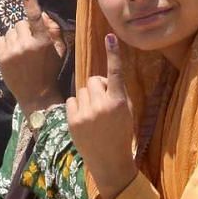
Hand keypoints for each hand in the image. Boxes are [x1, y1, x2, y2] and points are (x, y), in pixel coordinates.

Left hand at [0, 0, 65, 114]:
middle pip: (20, 23)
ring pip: (10, 32)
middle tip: (31, 44)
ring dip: (15, 38)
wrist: (37, 96)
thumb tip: (40, 13)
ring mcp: (12, 52)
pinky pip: (1, 40)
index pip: (34, 16)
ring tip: (22, 52)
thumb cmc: (51, 71)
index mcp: (43, 42)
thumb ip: (53, 30)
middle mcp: (26, 45)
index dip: (29, 0)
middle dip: (25, 30)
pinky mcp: (1, 58)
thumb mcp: (59, 51)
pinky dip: (7, 44)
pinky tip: (14, 55)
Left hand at [66, 34, 136, 198]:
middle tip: (103, 104)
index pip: (115, 73)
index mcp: (118, 102)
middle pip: (93, 80)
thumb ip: (116, 93)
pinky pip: (71, 100)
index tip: (110, 37)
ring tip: (93, 115)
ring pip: (81, 90)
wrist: (109, 161)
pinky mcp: (72, 120)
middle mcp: (101, 105)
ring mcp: (85, 113)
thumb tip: (102, 78)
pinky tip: (84, 119)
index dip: (113, 54)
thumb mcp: (126, 112)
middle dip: (97, 88)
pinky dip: (76, 107)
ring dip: (86, 98)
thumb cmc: (120, 133)